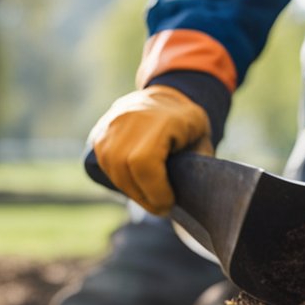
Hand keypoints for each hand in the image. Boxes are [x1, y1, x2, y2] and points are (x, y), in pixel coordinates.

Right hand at [87, 85, 213, 214]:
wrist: (167, 97)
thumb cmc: (189, 126)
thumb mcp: (203, 141)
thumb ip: (198, 165)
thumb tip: (190, 197)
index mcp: (162, 119)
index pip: (144, 162)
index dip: (154, 190)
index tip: (169, 202)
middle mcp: (132, 116)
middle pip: (124, 167)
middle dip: (143, 195)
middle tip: (160, 207)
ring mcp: (112, 121)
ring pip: (112, 166)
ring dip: (130, 190)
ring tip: (149, 197)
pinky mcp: (101, 130)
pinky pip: (103, 162)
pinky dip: (118, 179)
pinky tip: (135, 185)